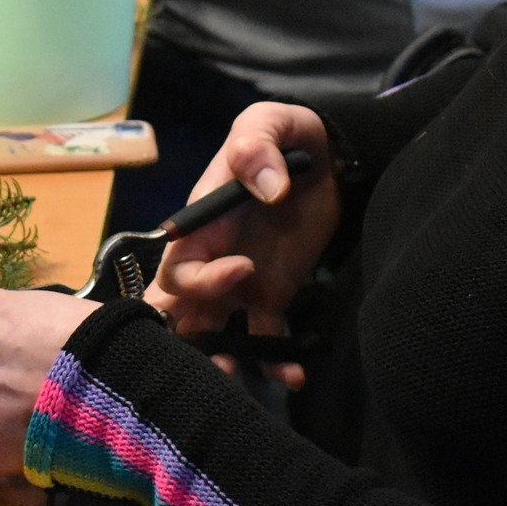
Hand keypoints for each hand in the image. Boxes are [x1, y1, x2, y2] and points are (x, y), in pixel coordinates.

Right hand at [148, 103, 338, 388]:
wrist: (329, 158)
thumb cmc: (286, 135)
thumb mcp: (269, 123)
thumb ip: (258, 145)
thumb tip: (269, 187)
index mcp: (201, 226)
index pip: (177, 268)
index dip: (200, 281)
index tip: (243, 268)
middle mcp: (212, 261)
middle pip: (180, 313)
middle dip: (187, 341)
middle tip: (218, 359)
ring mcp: (239, 285)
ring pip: (212, 335)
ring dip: (219, 363)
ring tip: (240, 383)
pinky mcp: (269, 298)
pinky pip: (262, 340)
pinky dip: (273, 364)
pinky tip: (295, 377)